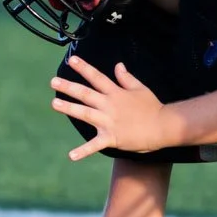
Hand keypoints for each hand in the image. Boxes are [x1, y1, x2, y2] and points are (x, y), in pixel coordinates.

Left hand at [51, 56, 173, 161]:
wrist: (163, 126)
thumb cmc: (153, 107)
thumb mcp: (140, 88)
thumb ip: (126, 78)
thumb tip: (117, 65)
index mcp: (116, 93)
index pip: (97, 77)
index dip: (84, 68)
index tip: (71, 61)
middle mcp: (109, 105)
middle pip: (86, 94)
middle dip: (69, 87)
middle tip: (53, 81)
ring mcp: (109, 122)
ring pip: (85, 113)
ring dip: (69, 108)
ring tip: (55, 103)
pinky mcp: (111, 138)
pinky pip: (95, 145)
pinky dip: (83, 151)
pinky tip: (71, 156)